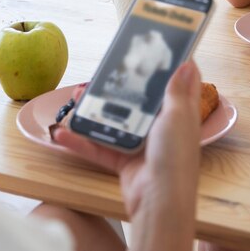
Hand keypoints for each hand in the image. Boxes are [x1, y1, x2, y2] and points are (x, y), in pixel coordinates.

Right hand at [54, 61, 201, 221]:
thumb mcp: (178, 117)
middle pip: (136, 101)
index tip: (147, 47)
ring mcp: (140, 144)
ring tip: (75, 96)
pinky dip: (80, 141)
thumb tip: (187, 63)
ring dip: (92, 110)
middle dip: (116, 87)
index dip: (162, 66)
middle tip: (99, 73)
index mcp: (178, 113)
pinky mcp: (122, 161)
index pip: (173, 84)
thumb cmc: (174, 157)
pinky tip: (62, 132)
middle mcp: (160, 127)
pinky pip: (98, 147)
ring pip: (113, 121)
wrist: (159, 203)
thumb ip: (177, 91)